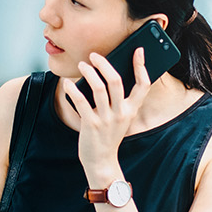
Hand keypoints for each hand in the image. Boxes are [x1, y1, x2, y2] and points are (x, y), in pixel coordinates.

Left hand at [62, 48, 151, 183]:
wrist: (101, 161)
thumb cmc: (108, 135)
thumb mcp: (120, 118)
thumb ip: (118, 100)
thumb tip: (105, 74)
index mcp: (131, 110)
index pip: (143, 85)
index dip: (141, 66)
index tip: (138, 50)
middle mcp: (121, 113)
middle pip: (116, 81)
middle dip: (104, 64)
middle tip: (94, 55)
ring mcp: (106, 119)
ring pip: (98, 88)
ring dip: (88, 73)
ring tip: (81, 65)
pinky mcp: (91, 125)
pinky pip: (81, 102)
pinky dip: (73, 90)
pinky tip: (68, 83)